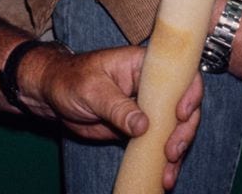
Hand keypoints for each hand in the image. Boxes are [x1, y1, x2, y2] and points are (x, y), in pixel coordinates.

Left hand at [20, 45, 201, 187]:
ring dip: (176, 150)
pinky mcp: (138, 129)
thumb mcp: (93, 89)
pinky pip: (157, 144)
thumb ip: (117, 106)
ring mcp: (147, 108)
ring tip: (168, 173)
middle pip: (182, 105)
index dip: (188, 92)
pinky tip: (163, 176)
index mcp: (144, 65)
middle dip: (183, 130)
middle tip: (172, 151)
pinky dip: (162, 161)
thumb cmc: (71, 79)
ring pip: (173, 128)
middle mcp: (151, 85)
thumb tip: (143, 126)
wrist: (54, 96)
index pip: (179, 73)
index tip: (180, 114)